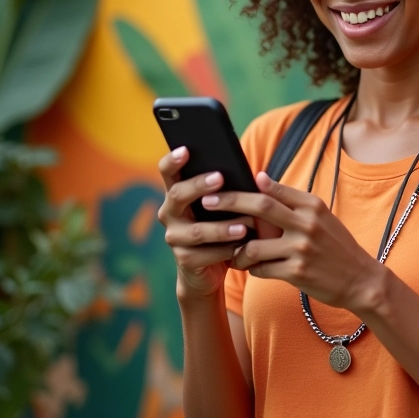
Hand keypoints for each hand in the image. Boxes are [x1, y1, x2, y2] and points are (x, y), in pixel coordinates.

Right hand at [156, 146, 255, 299]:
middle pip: (178, 195)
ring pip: (196, 230)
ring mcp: (174, 237)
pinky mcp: (184, 260)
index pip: (167, 172)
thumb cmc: (221, 225)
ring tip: (243, 226)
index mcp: (177, 194)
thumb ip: (225, 189)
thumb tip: (251, 172)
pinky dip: (226, 250)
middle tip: (220, 177)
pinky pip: (205, 254)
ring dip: (221, 228)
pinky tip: (243, 247)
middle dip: (199, 185)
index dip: (172, 160)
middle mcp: (169, 213)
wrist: (210, 268)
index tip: (185, 150)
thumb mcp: (222, 205)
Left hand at [217, 172, 381, 311]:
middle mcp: (306, 223)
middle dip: (229, 202)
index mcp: (311, 205)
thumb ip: (292, 200)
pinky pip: (261, 269)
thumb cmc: (335, 245)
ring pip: (254, 245)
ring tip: (231, 251)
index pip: (271, 190)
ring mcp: (301, 248)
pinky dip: (252, 268)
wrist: (360, 280)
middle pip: (259, 207)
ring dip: (237, 249)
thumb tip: (261, 179)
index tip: (221, 183)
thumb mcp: (320, 216)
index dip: (244, 187)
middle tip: (206, 201)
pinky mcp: (296, 272)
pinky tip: (250, 268)